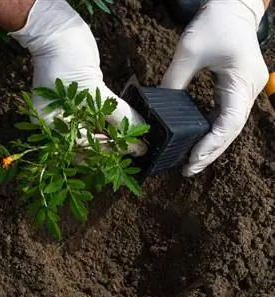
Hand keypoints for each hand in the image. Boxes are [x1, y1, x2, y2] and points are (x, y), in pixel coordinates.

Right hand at [9, 0, 146, 155]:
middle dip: (112, 147)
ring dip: (113, 137)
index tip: (134, 151)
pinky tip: (125, 127)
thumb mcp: (93, 91)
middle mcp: (56, 126)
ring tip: (135, 140)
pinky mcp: (77, 105)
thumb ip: (117, 115)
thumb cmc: (66, 60)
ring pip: (93, 134)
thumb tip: (139, 134)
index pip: (82, 148)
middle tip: (137, 149)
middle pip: (87, 145)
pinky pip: (94, 120)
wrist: (58, 33)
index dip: (109, 151)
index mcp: (50, 128)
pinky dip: (109, 124)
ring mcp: (66, 115)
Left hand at [161, 0, 268, 176]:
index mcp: (242, 82)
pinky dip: (212, 132)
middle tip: (187, 170)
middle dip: (209, 152)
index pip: (229, 123)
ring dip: (211, 146)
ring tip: (190, 163)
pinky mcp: (237, 89)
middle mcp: (249, 91)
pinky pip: (225, 116)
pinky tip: (197, 143)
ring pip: (229, 126)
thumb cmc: (215, 23)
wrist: (233, 6)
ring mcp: (245, 91)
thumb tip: (157, 108)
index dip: (211, 145)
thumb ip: (173, 81)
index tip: (192, 159)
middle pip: (231, 131)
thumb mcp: (189, 51)